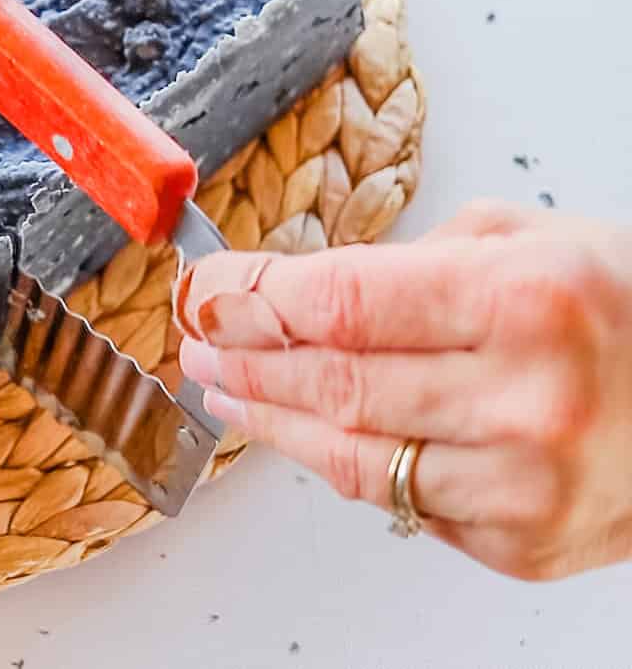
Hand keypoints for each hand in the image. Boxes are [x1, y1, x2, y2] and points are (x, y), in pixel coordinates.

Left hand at [176, 200, 631, 580]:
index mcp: (526, 302)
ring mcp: (523, 486)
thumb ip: (414, 261)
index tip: (205, 292)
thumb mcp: (532, 241)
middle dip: (245, 357)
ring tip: (226, 388)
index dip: (252, 298)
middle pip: (332, 382)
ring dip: (269, 418)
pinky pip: (396, 500)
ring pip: (348, 454)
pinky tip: (306, 431)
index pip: (340, 302)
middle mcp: (525, 399)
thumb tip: (302, 293)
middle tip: (198, 340)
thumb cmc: (628, 314)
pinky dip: (340, 461)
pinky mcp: (521, 545)